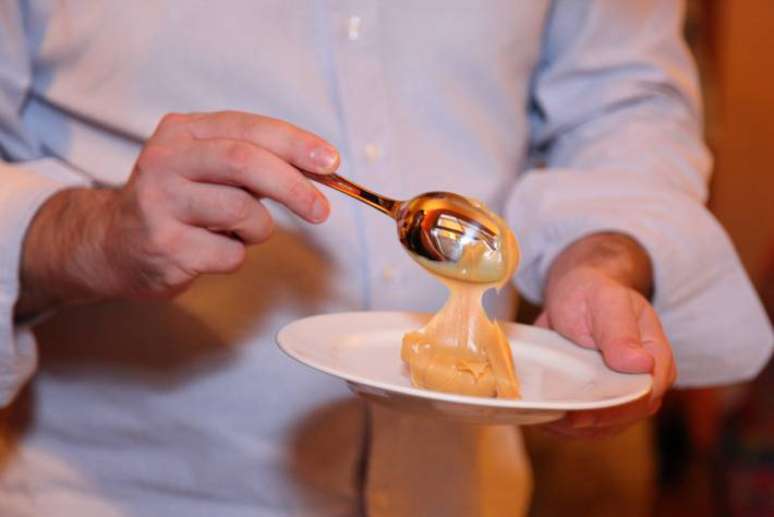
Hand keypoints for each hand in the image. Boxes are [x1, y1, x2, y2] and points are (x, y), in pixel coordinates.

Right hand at [16, 111, 338, 315]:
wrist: (114, 243)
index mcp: (181, 132)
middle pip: (245, 163)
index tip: (331, 162)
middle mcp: (165, 162)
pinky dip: (236, 256)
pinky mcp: (165, 247)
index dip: (295, 144)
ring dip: (258, 229)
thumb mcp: (206, 166)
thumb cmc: (178, 201)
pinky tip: (210, 249)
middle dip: (294, 186)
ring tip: (238, 231)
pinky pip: (231, 255)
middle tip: (321, 210)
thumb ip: (255, 160)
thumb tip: (321, 168)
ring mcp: (160, 205)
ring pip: (243, 213)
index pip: (247, 128)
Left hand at [536, 233, 676, 437]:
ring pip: (603, 425)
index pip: (646, 394)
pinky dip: (564, 423)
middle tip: (555, 418)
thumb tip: (642, 364)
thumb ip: (620, 332)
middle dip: (590, 423)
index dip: (616, 409)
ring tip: (545, 417)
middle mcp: (642, 380)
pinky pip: (586, 422)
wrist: (576, 291)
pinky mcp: (598, 399)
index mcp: (656, 356)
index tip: (582, 414)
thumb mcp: (606, 302)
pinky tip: (544, 416)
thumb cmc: (593, 291)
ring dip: (574, 427)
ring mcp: (619, 392)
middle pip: (624, 416)